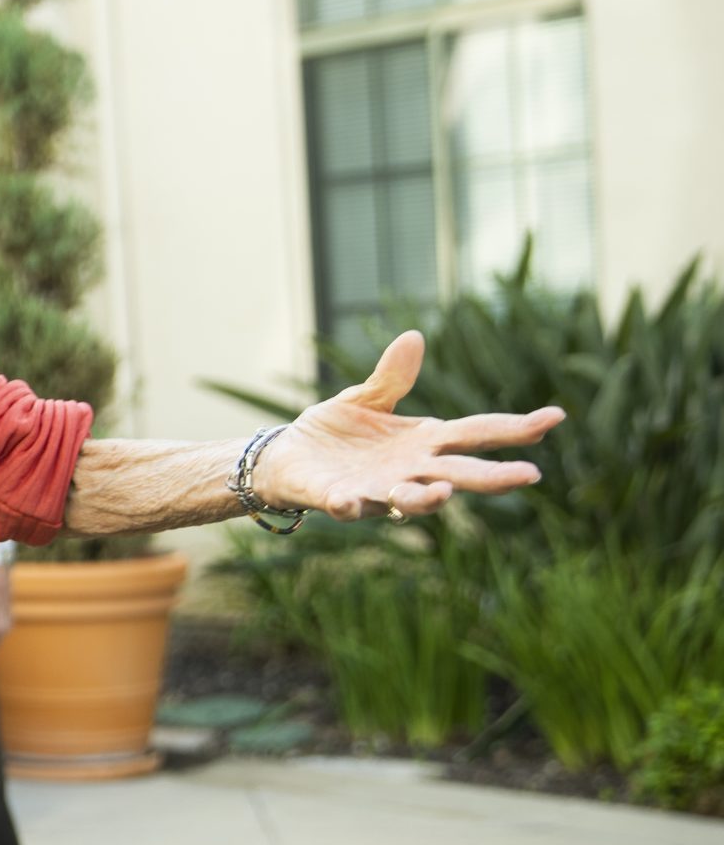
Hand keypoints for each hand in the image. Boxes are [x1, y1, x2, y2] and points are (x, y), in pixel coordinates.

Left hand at [260, 332, 563, 519]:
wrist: (287, 458)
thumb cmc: (335, 432)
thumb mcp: (366, 399)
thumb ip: (391, 378)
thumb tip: (415, 337)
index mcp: (423, 441)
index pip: (477, 432)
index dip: (516, 428)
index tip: (556, 417)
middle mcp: (409, 470)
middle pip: (459, 472)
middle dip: (492, 476)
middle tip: (530, 475)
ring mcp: (376, 489)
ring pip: (410, 499)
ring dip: (427, 498)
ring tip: (443, 490)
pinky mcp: (339, 499)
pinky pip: (348, 507)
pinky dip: (351, 506)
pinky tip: (351, 502)